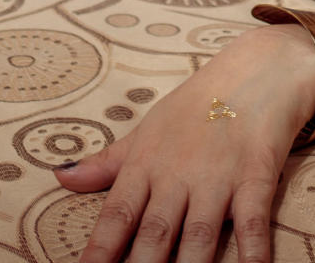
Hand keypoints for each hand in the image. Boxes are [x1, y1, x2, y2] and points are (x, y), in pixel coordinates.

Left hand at [57, 23, 314, 262]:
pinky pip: (252, 223)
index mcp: (145, 165)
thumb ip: (106, 163)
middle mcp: (177, 176)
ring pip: (198, 236)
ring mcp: (218, 179)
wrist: (254, 70)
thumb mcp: (145, 130)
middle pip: (154, 233)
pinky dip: (251, 253)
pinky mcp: (255, 179)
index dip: (99, 251)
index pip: (117, 216)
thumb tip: (59, 178)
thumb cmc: (195, 106)